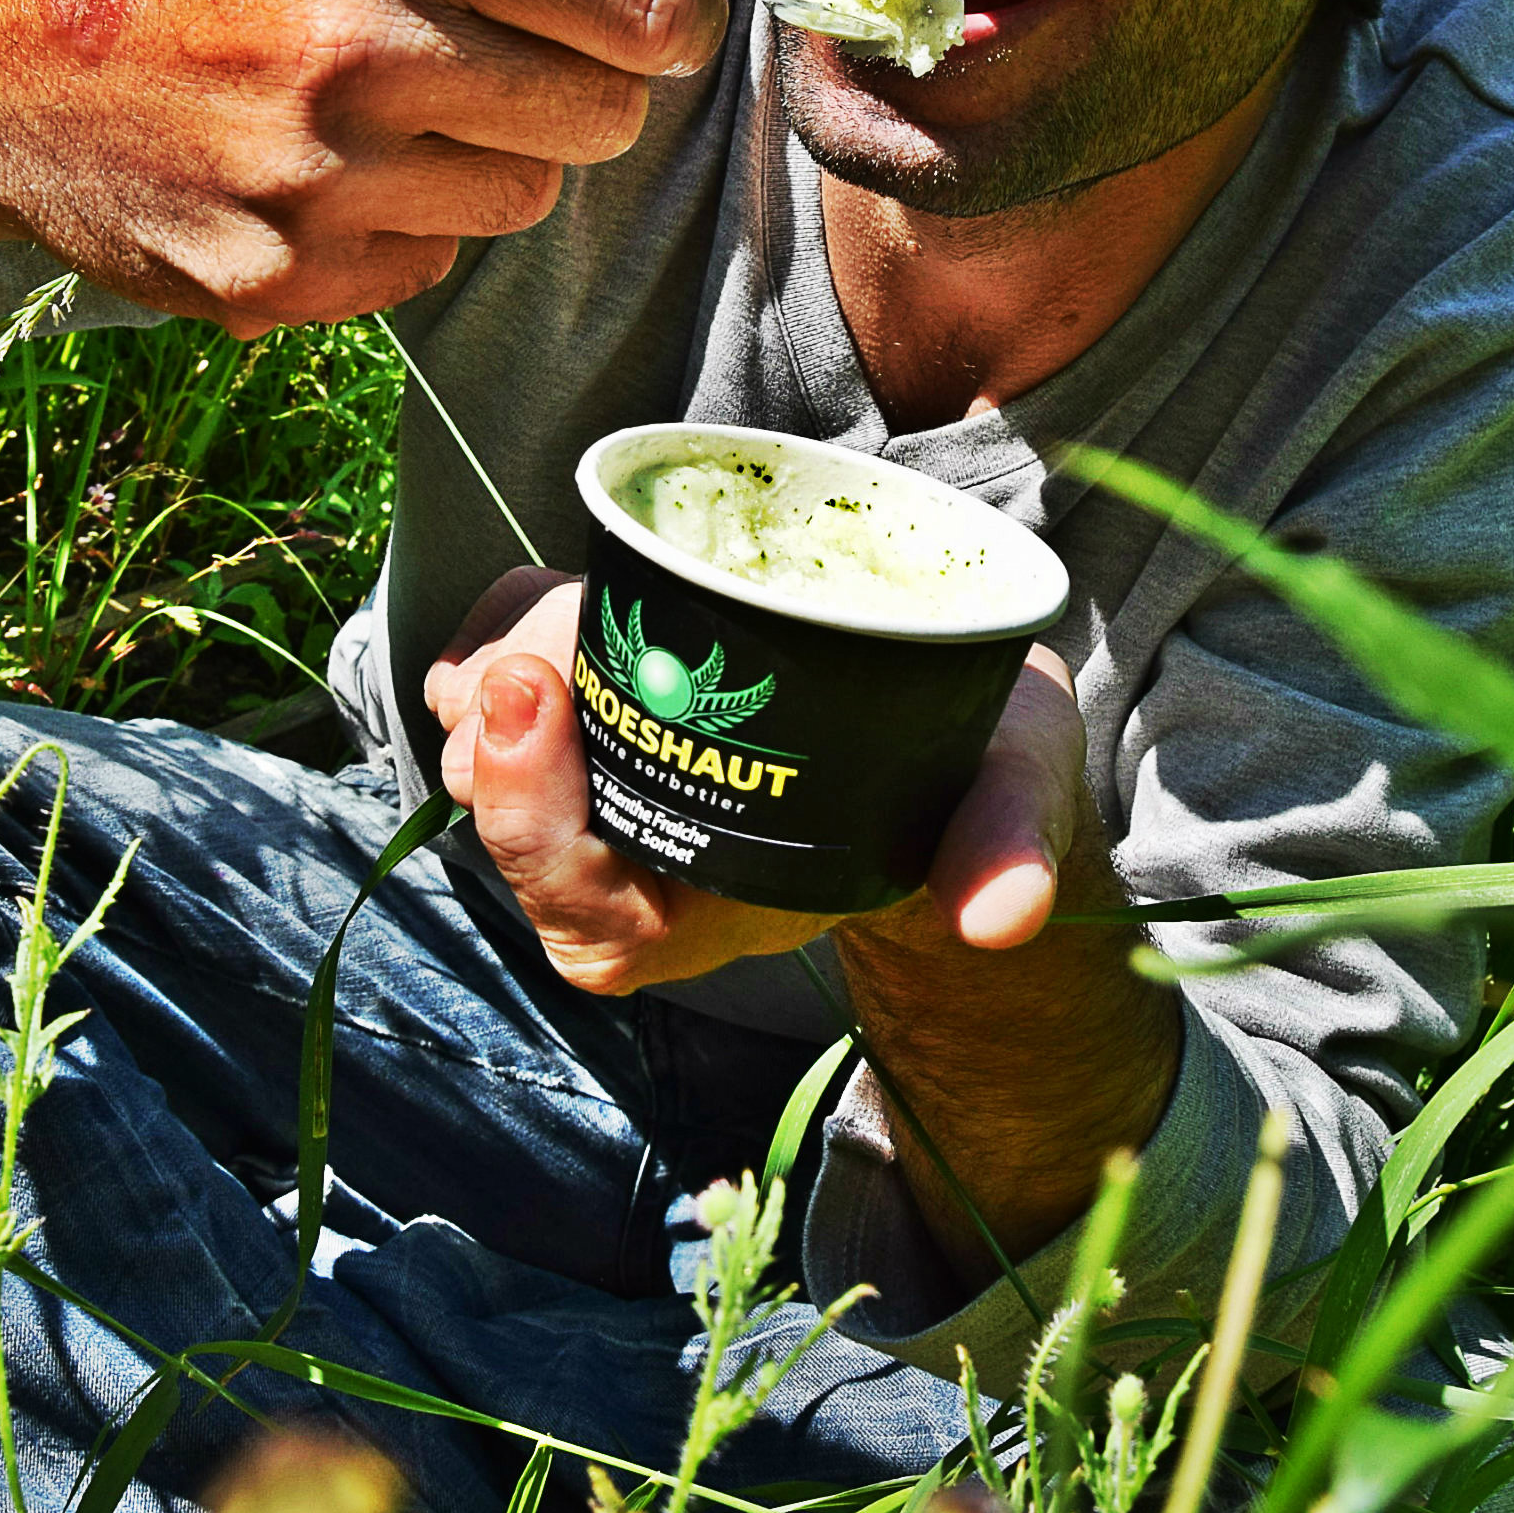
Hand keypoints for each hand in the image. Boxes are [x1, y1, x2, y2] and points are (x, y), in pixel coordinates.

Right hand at [0, 0, 758, 332]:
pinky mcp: (277, 280)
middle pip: (607, 110)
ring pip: (528, 193)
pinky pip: (436, 260)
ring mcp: (313, 176)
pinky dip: (402, 220)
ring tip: (374, 101)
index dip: (671, 9)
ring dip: (484, 151)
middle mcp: (355, 43)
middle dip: (572, 79)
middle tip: (469, 45)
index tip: (638, 9)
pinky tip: (311, 165)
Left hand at [421, 567, 1091, 994]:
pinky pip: (498, 681)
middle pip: (523, 831)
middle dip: (503, 746)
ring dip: (498, 671)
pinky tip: (546, 590)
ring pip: (499, 749)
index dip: (541, 829)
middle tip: (523, 663)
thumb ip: (1009, 840)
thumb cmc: (982, 756)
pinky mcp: (607, 701)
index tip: (537, 704)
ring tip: (556, 602)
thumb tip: (1000, 912)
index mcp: (735, 904)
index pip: (599, 921)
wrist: (973, 695)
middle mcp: (662, 858)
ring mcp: (625, 779)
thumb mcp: (1015, 788)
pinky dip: (501, 627)